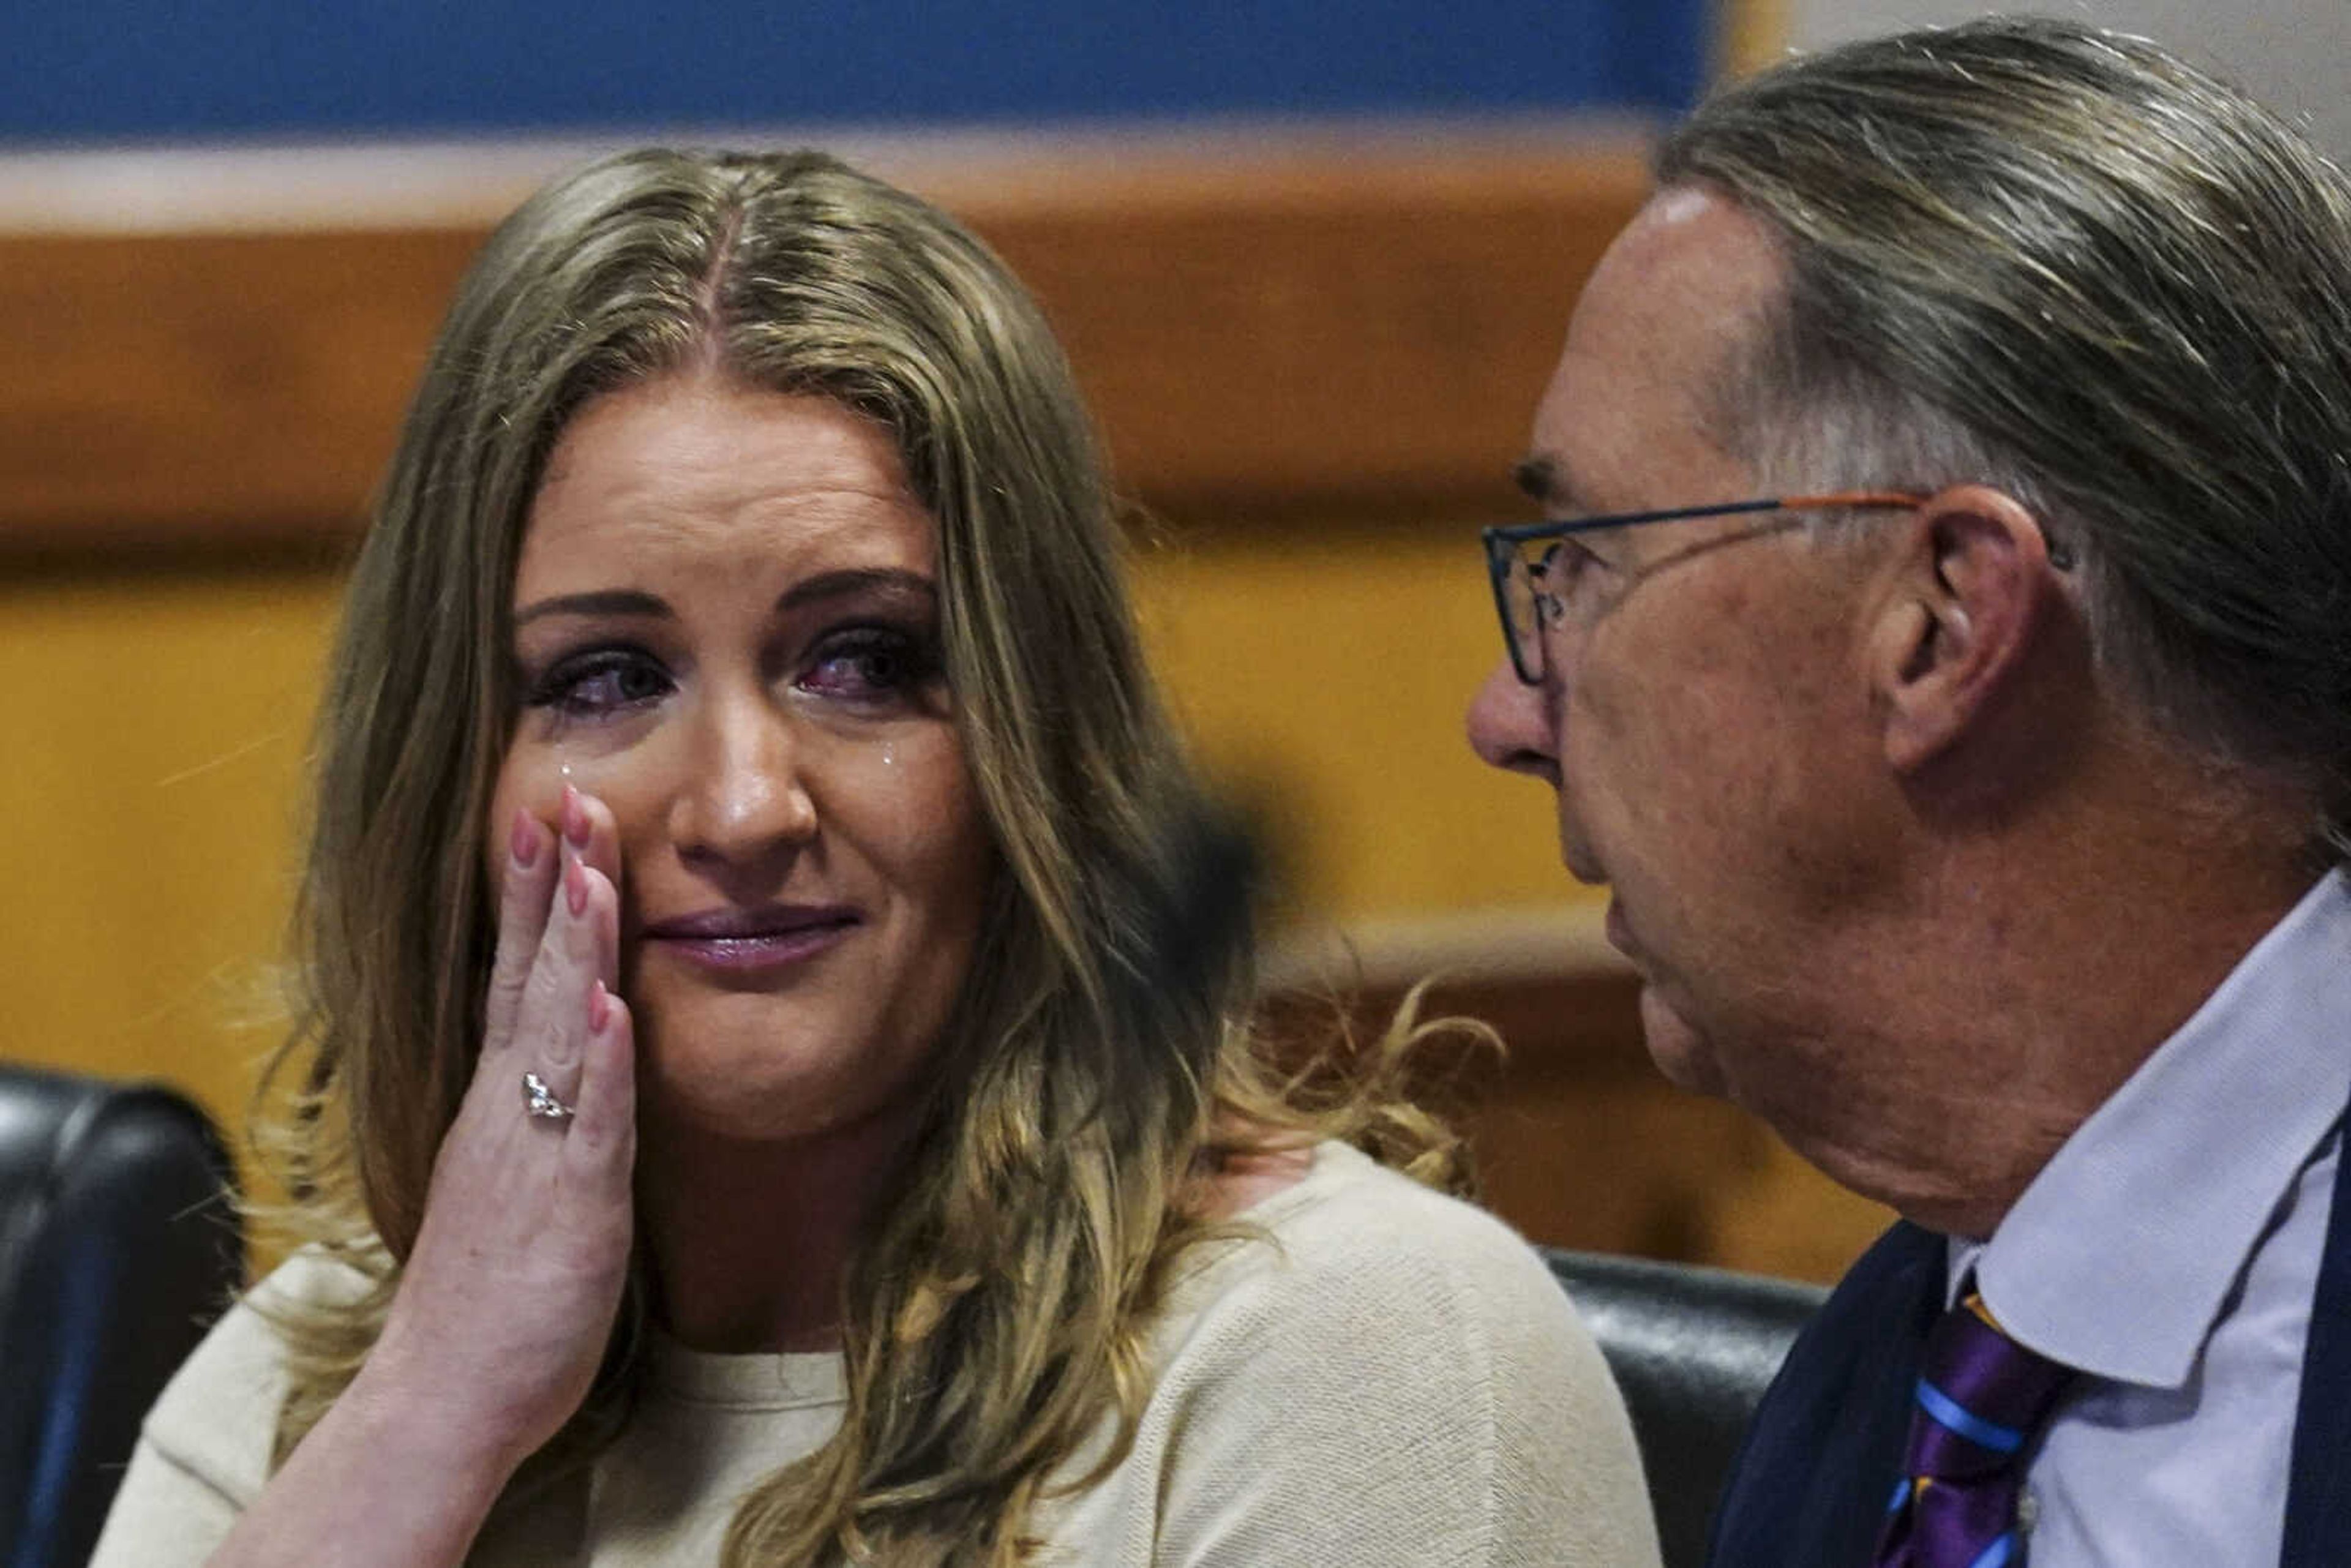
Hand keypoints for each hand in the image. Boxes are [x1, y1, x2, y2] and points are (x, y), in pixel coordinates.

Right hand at [357, 784, 636, 1475]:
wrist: (443, 1394)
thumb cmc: (487, 1292)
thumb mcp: (514, 1175)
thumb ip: (539, 1109)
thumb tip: (569, 1045)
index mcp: (500, 1100)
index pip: (516, 973)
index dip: (533, 893)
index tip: (548, 814)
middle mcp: (511, 1110)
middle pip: (534, 976)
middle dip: (556, 883)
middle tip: (570, 794)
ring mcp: (538, 1153)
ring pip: (559, 1031)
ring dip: (575, 949)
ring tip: (592, 869)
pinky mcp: (572, 1208)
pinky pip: (589, 1125)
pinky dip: (600, 1066)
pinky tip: (613, 1010)